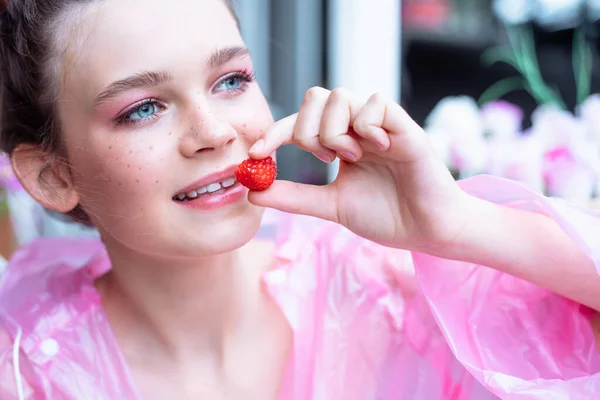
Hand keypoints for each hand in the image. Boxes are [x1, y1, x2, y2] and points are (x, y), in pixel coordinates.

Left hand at [248, 87, 471, 251]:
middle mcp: (357, 127)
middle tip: (323, 158)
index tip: (255, 154)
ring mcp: (379, 124)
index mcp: (339, 142)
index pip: (299, 122)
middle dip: (306, 130)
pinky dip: (366, 127)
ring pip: (341, 97)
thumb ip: (294, 197)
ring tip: (352, 158)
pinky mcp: (403, 126)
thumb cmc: (385, 216)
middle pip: (316, 97)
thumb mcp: (331, 206)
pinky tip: (377, 150)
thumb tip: (253, 191)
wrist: (426, 231)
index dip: (273, 134)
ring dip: (335, 131)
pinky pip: (375, 104)